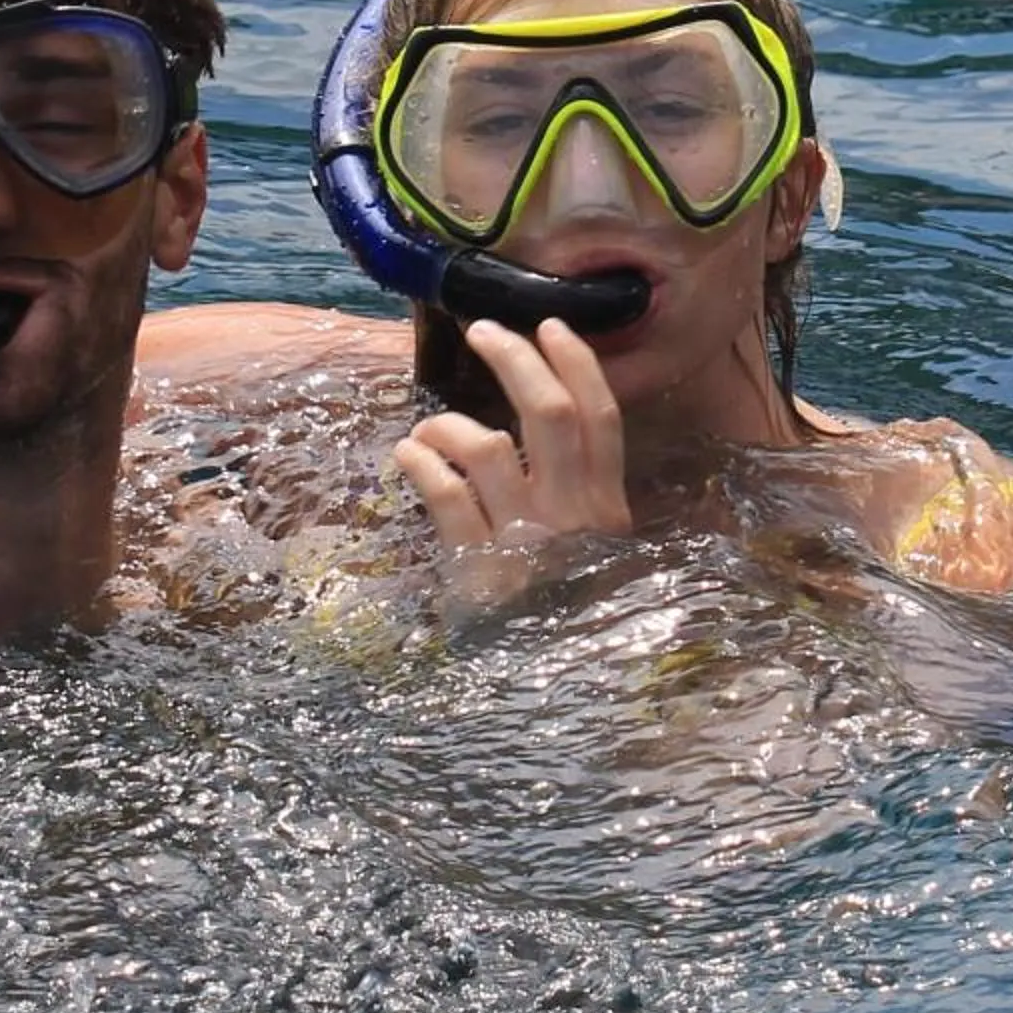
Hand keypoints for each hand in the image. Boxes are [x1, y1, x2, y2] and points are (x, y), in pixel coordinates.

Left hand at [392, 318, 630, 610]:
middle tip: (484, 332)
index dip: (577, 364)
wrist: (536, 687)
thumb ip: (574, 498)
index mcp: (606, 510)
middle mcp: (572, 517)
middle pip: (549, 412)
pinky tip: (407, 455)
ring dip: (448, 422)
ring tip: (429, 429)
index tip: (551, 324)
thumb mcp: (584, 555)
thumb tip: (542, 429)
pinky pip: (442, 490)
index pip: (602, 418)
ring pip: (485, 444)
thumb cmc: (556, 611)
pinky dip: (419, 460)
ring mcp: (524, 539)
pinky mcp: (474, 564)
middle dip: (515, 358)